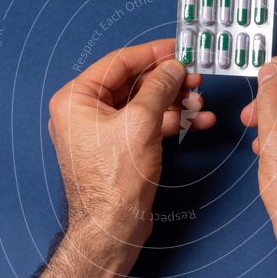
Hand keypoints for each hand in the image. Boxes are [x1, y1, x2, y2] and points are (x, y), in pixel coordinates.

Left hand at [48, 39, 215, 264]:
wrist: (113, 230)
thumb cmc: (115, 180)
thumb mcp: (141, 123)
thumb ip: (159, 87)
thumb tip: (173, 67)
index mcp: (76, 99)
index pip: (118, 63)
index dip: (152, 54)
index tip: (178, 48)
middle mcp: (84, 112)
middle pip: (133, 83)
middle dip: (169, 82)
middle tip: (196, 78)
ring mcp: (102, 132)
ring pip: (144, 105)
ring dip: (175, 102)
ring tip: (201, 104)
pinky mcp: (118, 150)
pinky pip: (146, 125)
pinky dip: (170, 122)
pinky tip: (197, 121)